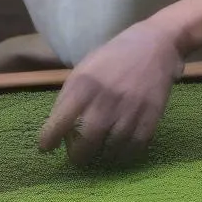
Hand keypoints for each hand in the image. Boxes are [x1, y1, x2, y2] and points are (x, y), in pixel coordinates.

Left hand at [38, 22, 183, 167]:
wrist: (155, 44)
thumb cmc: (114, 56)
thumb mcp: (85, 67)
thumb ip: (71, 94)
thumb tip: (56, 124)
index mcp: (85, 83)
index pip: (60, 119)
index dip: (50, 138)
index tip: (46, 148)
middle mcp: (106, 97)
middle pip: (87, 140)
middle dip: (78, 155)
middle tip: (76, 157)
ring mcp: (130, 108)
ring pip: (112, 147)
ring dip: (102, 155)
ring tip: (98, 153)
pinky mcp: (151, 115)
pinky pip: (135, 146)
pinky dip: (125, 153)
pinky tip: (119, 151)